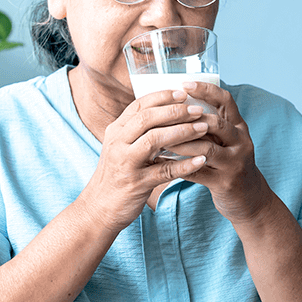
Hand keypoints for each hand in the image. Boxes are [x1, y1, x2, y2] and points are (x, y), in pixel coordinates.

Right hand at [79, 89, 209, 232]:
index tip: (183, 92)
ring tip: (203, 128)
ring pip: (155, 140)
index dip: (162, 97)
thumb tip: (165, 113)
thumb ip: (137, 131)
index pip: (139, 106)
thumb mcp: (119, 148)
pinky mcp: (136, 184)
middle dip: (175, 111)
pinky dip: (184, 165)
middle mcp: (118, 144)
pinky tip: (201, 160)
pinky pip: (164, 171)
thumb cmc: (115, 176)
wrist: (98, 209)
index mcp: (116, 131)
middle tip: (198, 109)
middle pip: (147, 119)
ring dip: (182, 132)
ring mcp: (126, 163)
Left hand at [167, 82, 274, 223]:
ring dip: (181, 143)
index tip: (183, 84)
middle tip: (164, 115)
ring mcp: (235, 162)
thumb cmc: (228, 164)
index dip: (206, 90)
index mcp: (239, 126)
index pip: (225, 101)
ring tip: (159, 139)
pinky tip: (161, 162)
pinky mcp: (226, 182)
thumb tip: (174, 104)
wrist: (249, 199)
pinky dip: (178, 166)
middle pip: (217, 123)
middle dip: (188, 118)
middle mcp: (241, 141)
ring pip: (206, 148)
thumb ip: (207, 125)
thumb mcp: (224, 141)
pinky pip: (198, 172)